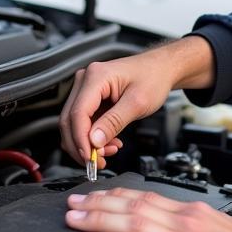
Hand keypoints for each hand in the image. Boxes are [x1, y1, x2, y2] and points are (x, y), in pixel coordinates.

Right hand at [59, 37, 214, 167]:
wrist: (161, 68)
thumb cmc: (153, 77)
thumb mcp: (138, 103)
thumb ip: (114, 122)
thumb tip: (95, 141)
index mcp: (96, 77)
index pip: (78, 113)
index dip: (81, 139)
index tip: (90, 158)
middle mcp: (86, 80)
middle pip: (70, 120)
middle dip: (82, 146)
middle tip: (97, 162)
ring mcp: (87, 89)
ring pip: (75, 124)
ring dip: (88, 143)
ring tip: (109, 152)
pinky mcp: (91, 98)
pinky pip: (85, 122)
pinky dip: (94, 137)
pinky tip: (109, 143)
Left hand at [65, 187, 231, 231]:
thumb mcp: (219, 230)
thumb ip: (192, 230)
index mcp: (192, 214)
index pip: (144, 197)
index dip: (113, 196)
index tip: (91, 197)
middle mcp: (185, 223)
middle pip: (133, 207)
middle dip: (97, 204)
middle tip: (71, 204)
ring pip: (135, 225)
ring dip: (101, 221)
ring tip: (76, 221)